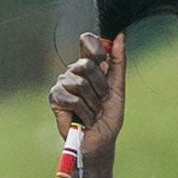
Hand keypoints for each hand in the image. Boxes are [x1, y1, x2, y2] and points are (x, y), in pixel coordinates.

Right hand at [48, 31, 126, 156]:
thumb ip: (118, 63)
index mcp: (89, 65)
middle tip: (102, 101)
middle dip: (101, 86)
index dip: (96, 48)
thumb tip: (121, 36)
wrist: (100, 140)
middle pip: (87, 64)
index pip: (87, 41)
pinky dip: (85, 113)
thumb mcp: (118, 88)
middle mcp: (74, 71)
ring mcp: (63, 83)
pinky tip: (85, 119)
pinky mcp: (55, 97)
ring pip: (81, 83)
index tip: (104, 61)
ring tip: (94, 112)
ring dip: (94, 103)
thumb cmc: (108, 116)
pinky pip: (73, 99)